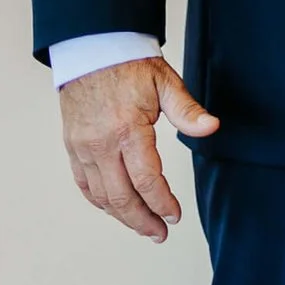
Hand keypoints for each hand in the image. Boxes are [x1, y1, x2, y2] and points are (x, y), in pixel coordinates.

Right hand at [57, 57, 218, 242]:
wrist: (91, 50)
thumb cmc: (130, 66)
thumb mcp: (166, 83)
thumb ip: (187, 111)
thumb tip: (212, 127)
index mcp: (127, 130)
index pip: (146, 180)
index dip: (162, 202)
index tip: (174, 216)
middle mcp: (100, 144)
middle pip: (121, 197)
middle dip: (143, 220)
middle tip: (160, 234)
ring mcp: (82, 148)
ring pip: (101, 196)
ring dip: (122, 216)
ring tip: (143, 227)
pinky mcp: (72, 147)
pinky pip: (84, 184)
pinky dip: (100, 202)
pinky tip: (115, 209)